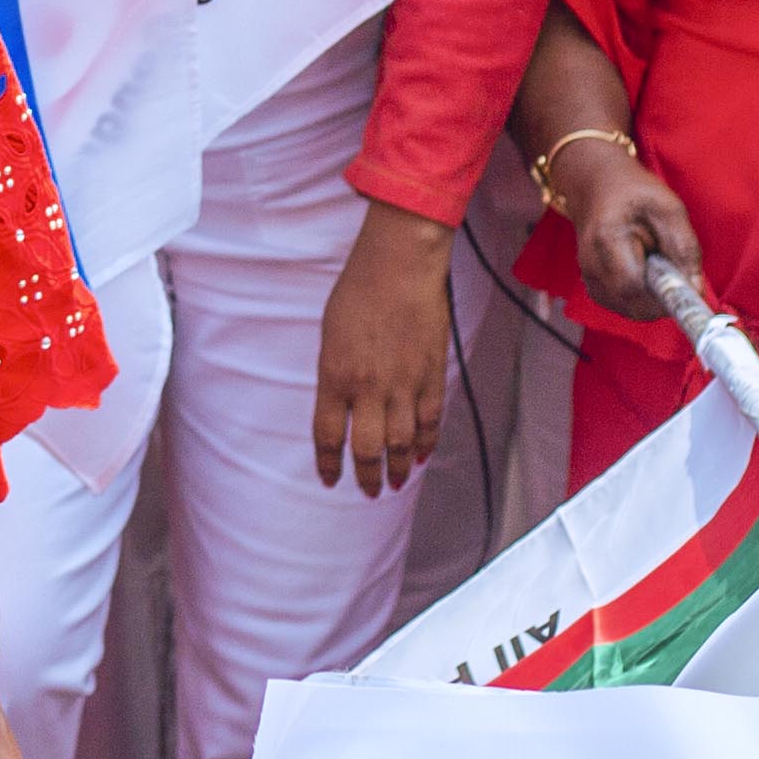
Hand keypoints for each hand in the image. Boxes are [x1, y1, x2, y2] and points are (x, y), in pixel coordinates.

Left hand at [310, 202, 455, 494]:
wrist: (400, 266)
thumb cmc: (358, 291)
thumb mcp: (330, 333)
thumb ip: (335, 373)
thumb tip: (341, 404)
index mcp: (335, 376)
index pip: (327, 435)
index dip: (329, 464)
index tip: (330, 481)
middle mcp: (368, 387)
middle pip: (366, 448)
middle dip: (366, 476)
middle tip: (368, 492)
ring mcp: (403, 383)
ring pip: (400, 442)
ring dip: (397, 468)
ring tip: (396, 482)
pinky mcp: (431, 374)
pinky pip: (430, 420)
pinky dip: (426, 443)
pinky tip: (421, 456)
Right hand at [537, 129, 701, 324]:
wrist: (596, 185)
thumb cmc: (634, 193)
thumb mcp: (669, 208)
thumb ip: (685, 248)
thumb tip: (695, 291)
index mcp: (607, 238)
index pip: (634, 288)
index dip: (664, 295)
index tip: (686, 286)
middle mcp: (591, 264)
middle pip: (633, 305)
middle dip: (662, 297)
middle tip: (673, 268)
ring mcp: (588, 278)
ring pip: (631, 310)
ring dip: (652, 297)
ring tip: (655, 264)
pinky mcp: (593, 287)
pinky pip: (625, 306)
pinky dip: (642, 297)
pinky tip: (643, 270)